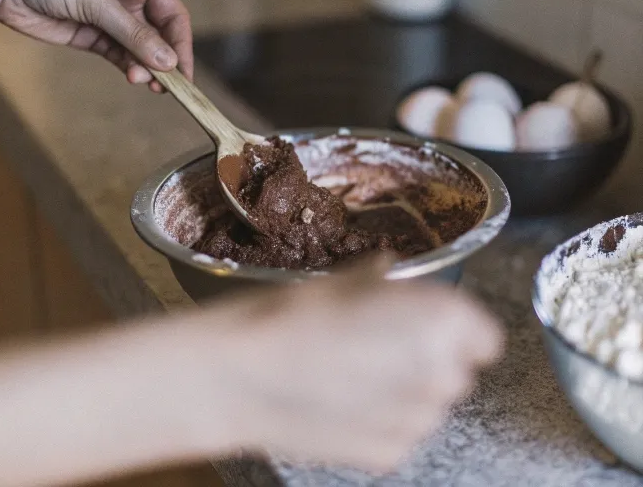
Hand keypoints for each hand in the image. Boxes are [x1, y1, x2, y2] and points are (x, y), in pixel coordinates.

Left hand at [0, 0, 192, 90]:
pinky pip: (122, 57)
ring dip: (145, 68)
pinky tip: (134, 78)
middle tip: (167, 85)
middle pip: (160, 36)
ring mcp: (113, 18)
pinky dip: (130, 68)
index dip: (181, 44)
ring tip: (143, 82)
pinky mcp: (95, 36)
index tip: (184, 72)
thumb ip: (135, 36)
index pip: (174, 14)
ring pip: (141, 50)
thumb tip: (168, 62)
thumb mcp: (99, 3)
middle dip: (163, 60)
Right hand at [209, 257, 502, 470]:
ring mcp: (418, 421)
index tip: (422, 326)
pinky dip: (379, 422)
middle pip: (456, 372)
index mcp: (442, 319)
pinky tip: (341, 403)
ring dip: (403, 392)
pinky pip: (398, 433)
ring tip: (352, 375)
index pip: (484, 337)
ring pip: (427, 405)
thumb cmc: (291, 316)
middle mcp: (443, 373)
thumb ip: (382, 281)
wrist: (244, 374)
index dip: (454, 330)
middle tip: (377, 346)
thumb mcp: (342, 281)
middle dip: (426, 361)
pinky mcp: (390, 454)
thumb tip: (387, 275)